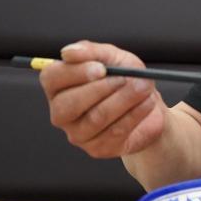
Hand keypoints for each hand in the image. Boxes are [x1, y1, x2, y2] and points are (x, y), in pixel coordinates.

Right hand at [38, 40, 165, 158]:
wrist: (148, 104)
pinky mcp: (98, 149)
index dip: (75, 73)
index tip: (102, 68)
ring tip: (144, 87)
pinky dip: (135, 114)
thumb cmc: (125, 78)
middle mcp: (61, 112)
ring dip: (124, 100)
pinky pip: (115, 132)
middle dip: (102, 89)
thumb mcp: (113, 57)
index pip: (52, 78)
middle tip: (127, 79)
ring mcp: (78, 134)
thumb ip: (91, 51)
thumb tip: (68, 52)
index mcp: (58, 85)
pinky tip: (147, 103)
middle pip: (68, 104)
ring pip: (95, 118)